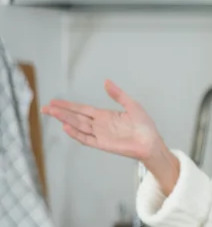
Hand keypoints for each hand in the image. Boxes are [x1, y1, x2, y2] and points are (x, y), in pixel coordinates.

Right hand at [43, 80, 179, 192]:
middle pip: (76, 117)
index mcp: (104, 115)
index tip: (54, 102)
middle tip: (45, 107)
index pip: (82, 109)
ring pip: (78, 126)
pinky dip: (76, 133)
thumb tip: (106, 81)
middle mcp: (99, 125)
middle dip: (60, 112)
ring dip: (65, 120)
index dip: (68, 105)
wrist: (151, 142)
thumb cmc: (144, 126)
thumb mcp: (132, 105)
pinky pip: (86, 139)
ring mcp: (100, 135)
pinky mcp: (103, 144)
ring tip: (52, 113)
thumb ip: (118, 95)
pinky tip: (66, 127)